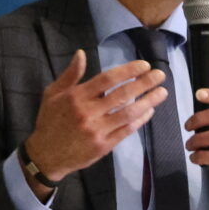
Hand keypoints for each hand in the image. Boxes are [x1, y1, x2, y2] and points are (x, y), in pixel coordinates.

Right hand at [23, 51, 166, 191]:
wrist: (45, 156)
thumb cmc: (50, 121)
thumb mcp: (53, 94)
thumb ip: (70, 75)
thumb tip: (81, 53)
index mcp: (76, 97)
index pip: (108, 79)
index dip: (128, 71)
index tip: (144, 65)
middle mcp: (88, 113)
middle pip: (122, 94)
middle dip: (144, 83)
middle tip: (161, 75)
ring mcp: (97, 130)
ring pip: (128, 113)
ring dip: (148, 101)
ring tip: (162, 92)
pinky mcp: (104, 146)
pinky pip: (126, 130)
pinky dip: (140, 120)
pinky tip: (150, 111)